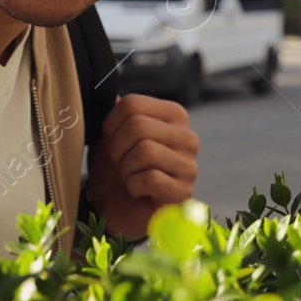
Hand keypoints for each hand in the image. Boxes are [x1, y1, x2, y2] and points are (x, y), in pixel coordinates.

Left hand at [85, 93, 199, 239]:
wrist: (116, 206)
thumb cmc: (116, 165)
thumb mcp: (110, 132)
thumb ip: (116, 110)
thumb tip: (114, 94)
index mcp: (174, 115)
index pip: (132, 104)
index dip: (110, 124)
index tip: (110, 141)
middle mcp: (188, 137)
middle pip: (138, 125)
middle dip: (116, 147)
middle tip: (118, 162)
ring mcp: (190, 165)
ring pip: (145, 151)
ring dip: (125, 167)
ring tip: (128, 175)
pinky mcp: (184, 192)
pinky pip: (151, 178)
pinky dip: (134, 185)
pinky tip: (137, 190)